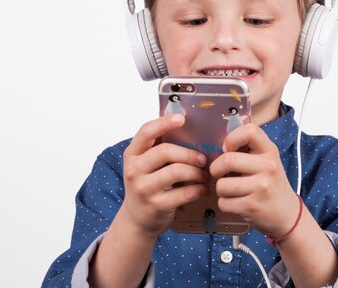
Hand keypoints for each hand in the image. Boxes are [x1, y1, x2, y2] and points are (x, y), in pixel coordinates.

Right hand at [120, 113, 208, 238]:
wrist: (137, 218)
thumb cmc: (147, 184)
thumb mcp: (145, 164)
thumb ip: (158, 147)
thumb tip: (187, 128)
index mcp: (132, 154)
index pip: (145, 132)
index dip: (164, 123)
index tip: (182, 119)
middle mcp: (134, 169)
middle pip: (165, 151)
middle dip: (189, 154)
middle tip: (203, 159)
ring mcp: (143, 188)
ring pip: (177, 171)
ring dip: (197, 172)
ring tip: (204, 175)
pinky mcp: (156, 205)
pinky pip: (184, 193)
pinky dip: (198, 189)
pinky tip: (202, 188)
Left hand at [209, 123, 300, 237]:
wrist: (287, 213)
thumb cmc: (271, 184)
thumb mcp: (266, 160)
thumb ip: (248, 149)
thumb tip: (220, 144)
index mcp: (269, 151)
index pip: (250, 131)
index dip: (232, 138)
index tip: (228, 149)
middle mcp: (268, 167)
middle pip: (227, 160)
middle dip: (216, 169)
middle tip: (220, 173)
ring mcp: (261, 188)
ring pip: (221, 185)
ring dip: (221, 189)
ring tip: (232, 190)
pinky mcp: (252, 207)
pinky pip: (223, 203)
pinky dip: (225, 204)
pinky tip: (237, 202)